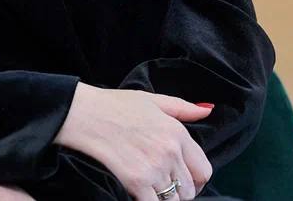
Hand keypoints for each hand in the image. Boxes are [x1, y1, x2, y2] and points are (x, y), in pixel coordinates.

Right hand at [52, 82, 213, 200]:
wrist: (85, 115)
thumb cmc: (116, 106)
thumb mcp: (153, 100)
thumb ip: (184, 108)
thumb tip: (207, 109)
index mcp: (177, 133)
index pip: (203, 170)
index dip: (197, 180)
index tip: (187, 182)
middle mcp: (170, 152)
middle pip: (190, 190)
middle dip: (180, 192)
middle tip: (166, 187)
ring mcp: (154, 169)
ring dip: (165, 199)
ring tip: (154, 191)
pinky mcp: (136, 182)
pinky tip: (141, 195)